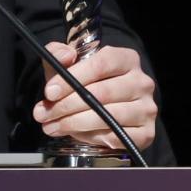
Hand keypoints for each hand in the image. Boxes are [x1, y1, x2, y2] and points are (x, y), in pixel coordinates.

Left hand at [32, 41, 157, 150]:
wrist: (103, 108)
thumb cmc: (84, 82)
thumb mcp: (67, 64)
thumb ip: (58, 53)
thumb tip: (65, 56)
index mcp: (126, 59)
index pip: (100, 65)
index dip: (72, 78)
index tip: (49, 92)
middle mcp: (142, 82)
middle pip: (102, 93)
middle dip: (66, 105)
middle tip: (43, 114)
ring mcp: (147, 108)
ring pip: (108, 117)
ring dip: (74, 124)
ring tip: (52, 126)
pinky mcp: (147, 133)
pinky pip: (117, 138)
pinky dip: (92, 137)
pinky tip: (76, 134)